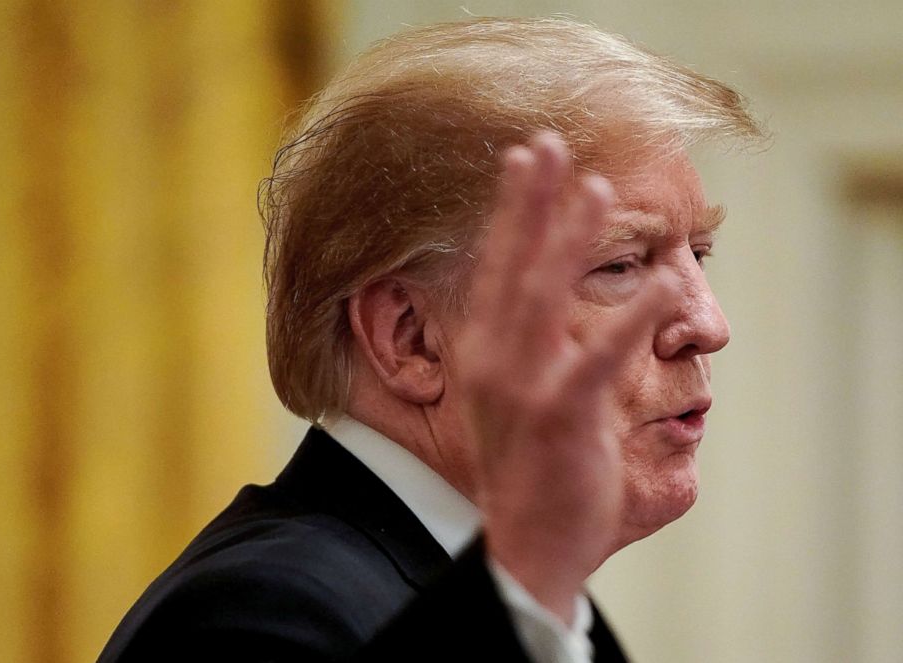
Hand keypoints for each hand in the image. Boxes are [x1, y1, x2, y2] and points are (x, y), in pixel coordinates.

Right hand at [457, 132, 668, 623]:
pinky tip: (662, 284)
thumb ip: (525, 341)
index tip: (524, 160)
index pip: (495, 267)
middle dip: (531, 202)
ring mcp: (523, 386)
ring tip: (599, 188)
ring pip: (545, 298)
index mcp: (484, 350)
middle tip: (548, 144)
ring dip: (570, 239)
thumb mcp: (513, 393)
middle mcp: (494, 359)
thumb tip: (547, 294)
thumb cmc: (529, 462)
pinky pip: (598, 359)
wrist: (527, 538)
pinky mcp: (561, 415)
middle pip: (513, 266)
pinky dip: (631, 320)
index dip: (510, 211)